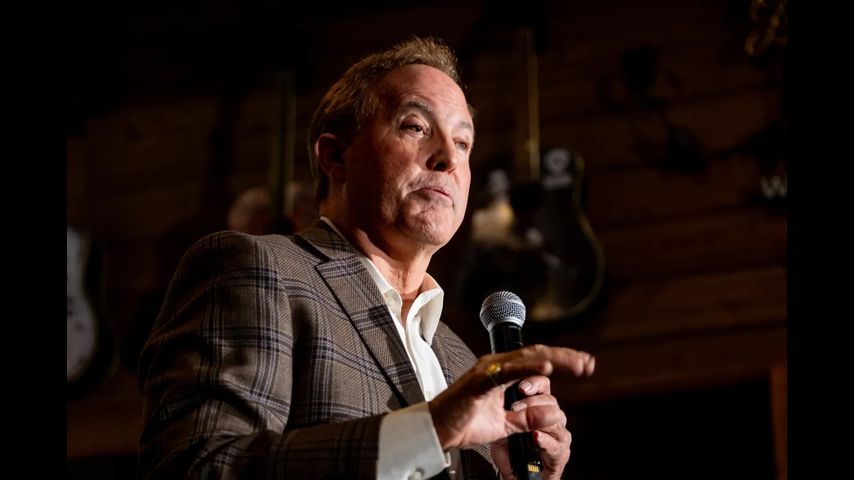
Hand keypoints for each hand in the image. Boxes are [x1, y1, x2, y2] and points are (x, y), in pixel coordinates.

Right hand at [427, 344, 593, 455]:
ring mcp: (487, 370)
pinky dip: (527, 369)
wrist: (436, 430)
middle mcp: (495, 365)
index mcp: (501, 372)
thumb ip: (525, 417)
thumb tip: (551, 413)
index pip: (537, 361)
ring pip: (526, 359)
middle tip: (588, 364)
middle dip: (565, 357)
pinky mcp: (478, 381)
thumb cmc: (464, 423)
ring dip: (554, 361)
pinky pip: (506, 372)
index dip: (561, 360)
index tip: (584, 366)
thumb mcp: (503, 424)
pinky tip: (546, 369)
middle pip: (536, 354)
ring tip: (577, 365)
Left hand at [488, 376, 569, 479]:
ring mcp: (558, 435)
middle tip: (514, 407)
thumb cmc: (506, 447)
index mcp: (538, 405)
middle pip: (551, 401)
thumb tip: (500, 388)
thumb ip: (504, 406)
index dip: (534, 383)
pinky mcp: (560, 454)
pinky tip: (535, 437)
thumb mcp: (500, 423)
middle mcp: (551, 417)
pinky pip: (557, 445)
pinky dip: (545, 441)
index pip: (543, 386)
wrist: (511, 474)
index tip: (521, 387)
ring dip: (538, 418)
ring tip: (521, 419)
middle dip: (532, 402)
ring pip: (557, 420)